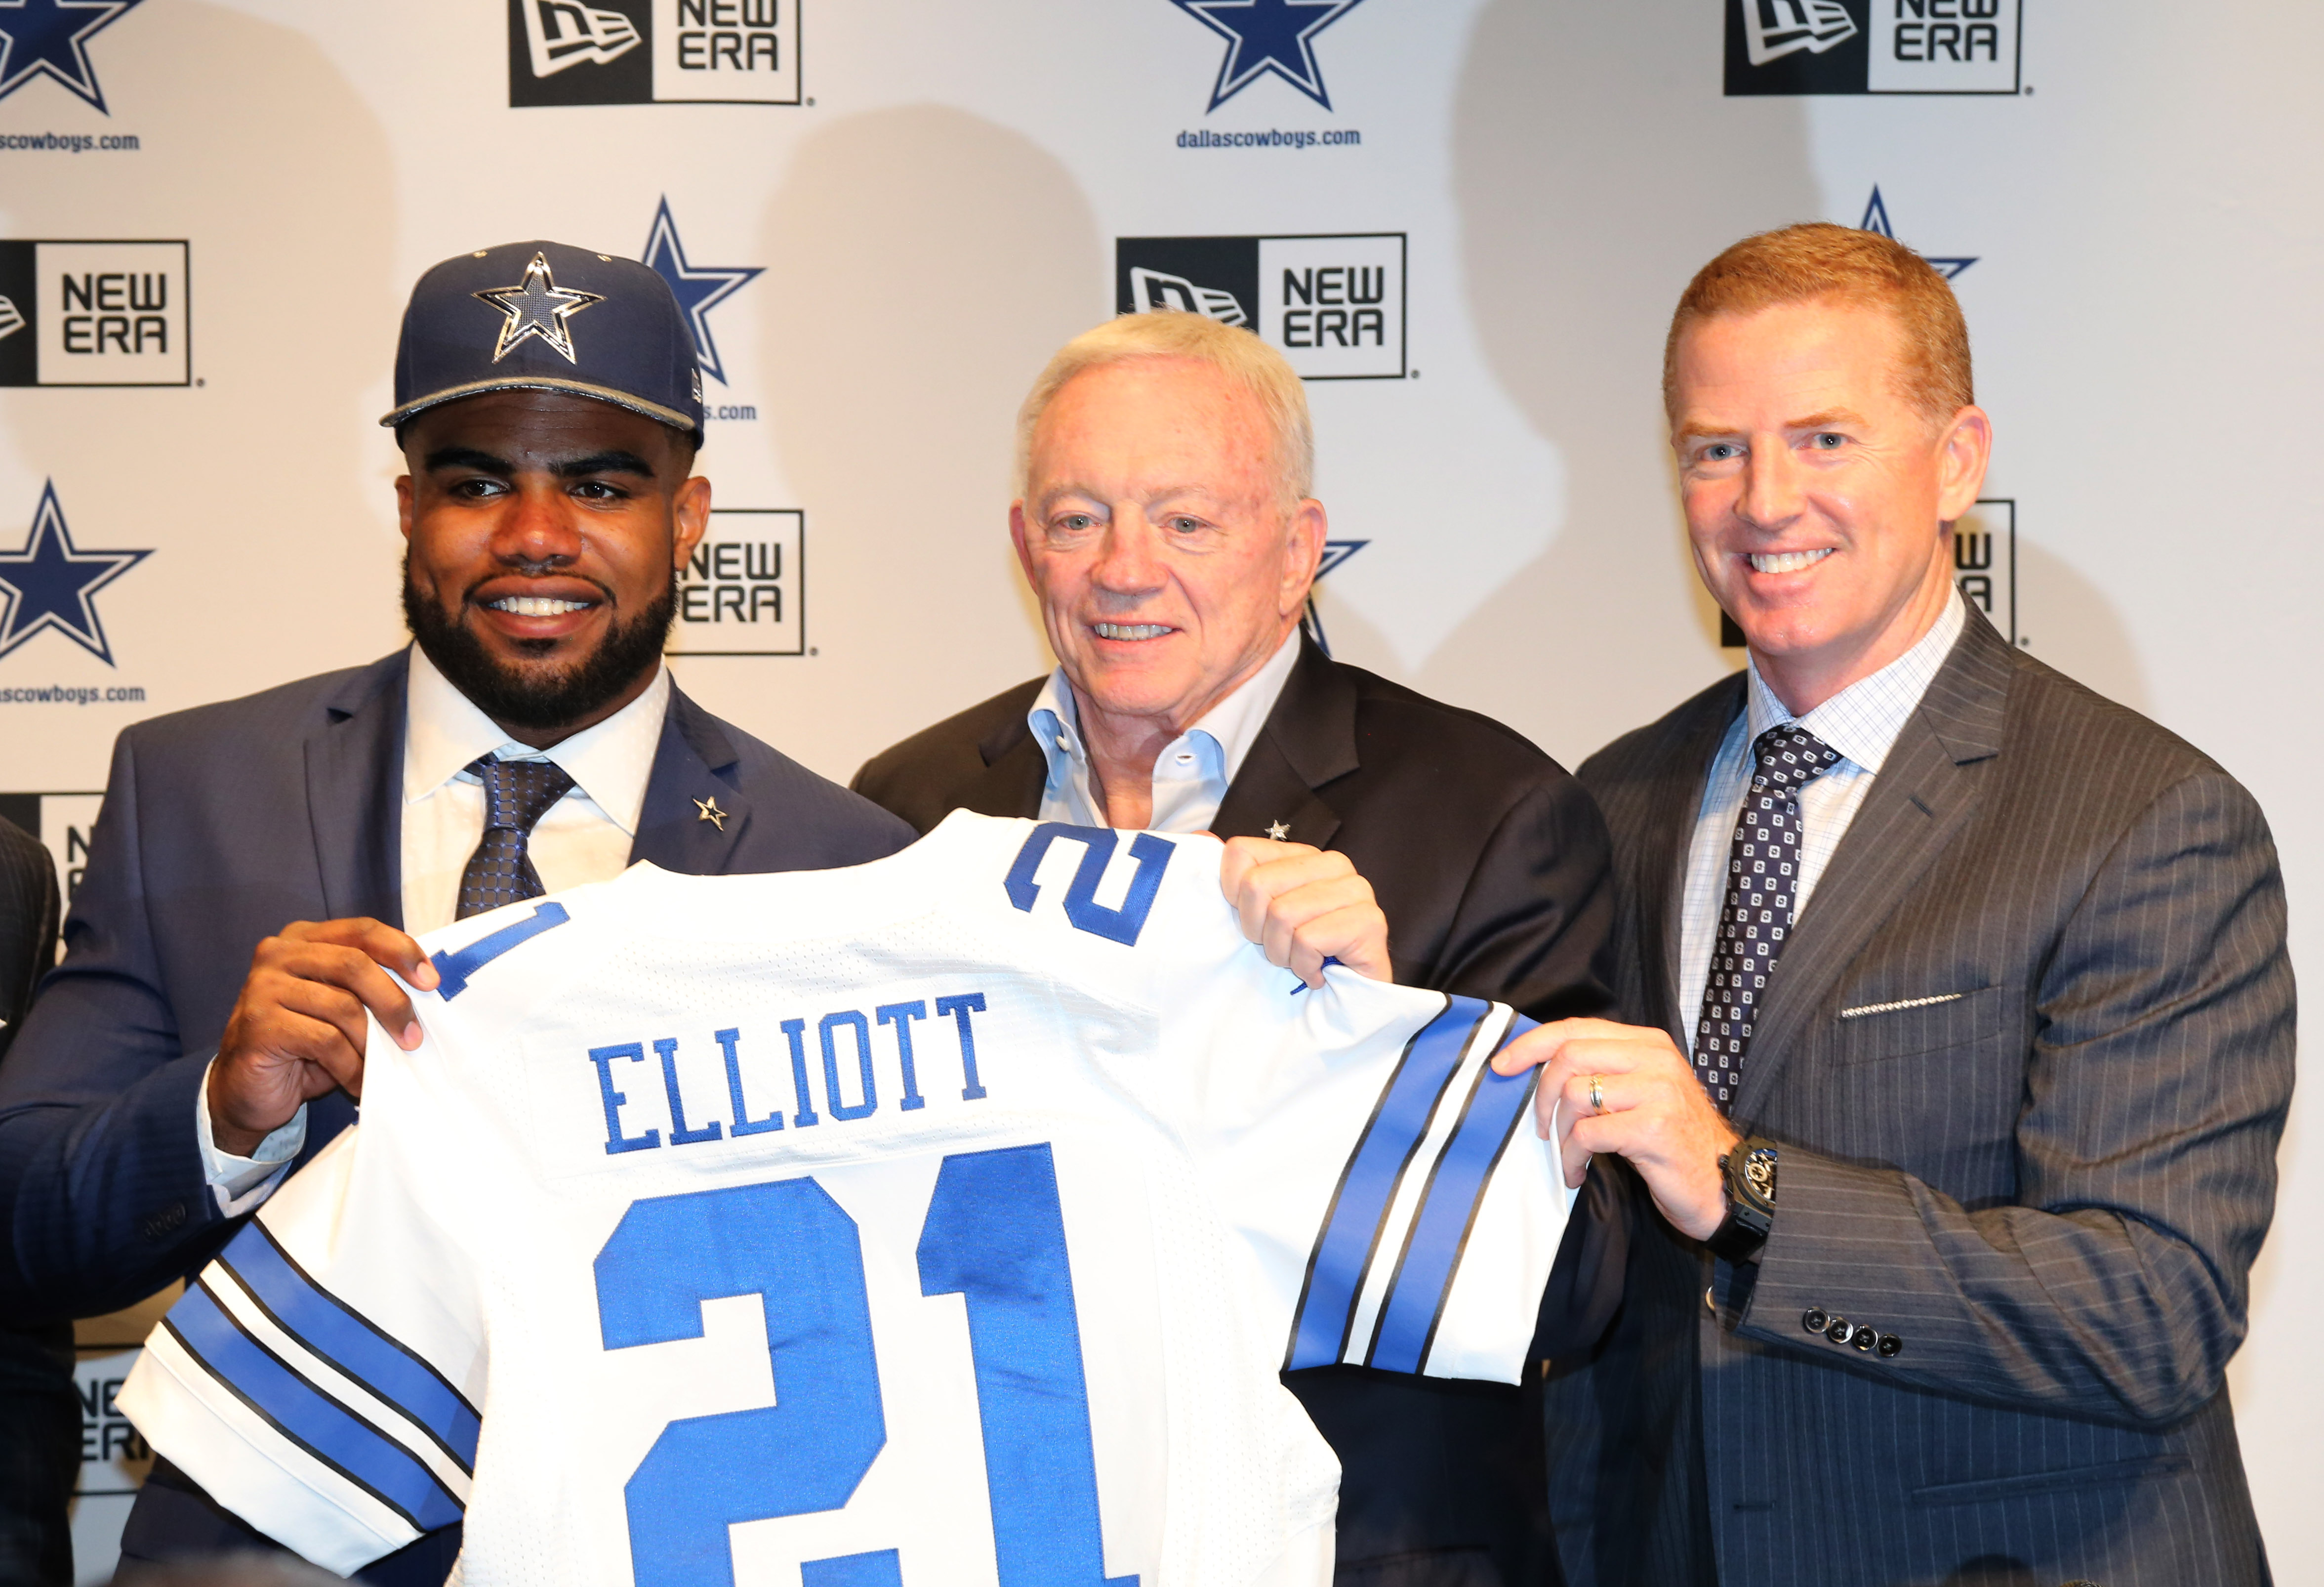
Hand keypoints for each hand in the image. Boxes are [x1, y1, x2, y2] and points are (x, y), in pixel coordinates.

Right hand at [207, 919, 437, 1155]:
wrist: (245, 1090)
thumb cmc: (303, 1046)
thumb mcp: (340, 1007)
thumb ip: (368, 987)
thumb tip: (427, 985)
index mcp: (302, 938)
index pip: (362, 930)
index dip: (402, 951)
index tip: (431, 981)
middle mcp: (278, 954)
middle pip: (354, 964)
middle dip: (393, 1002)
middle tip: (414, 1036)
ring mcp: (263, 987)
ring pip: (343, 1006)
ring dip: (372, 1042)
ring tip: (382, 1065)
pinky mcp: (260, 1025)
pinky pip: (325, 1041)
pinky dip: (351, 1066)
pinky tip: (358, 1082)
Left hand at [1217, 836, 1390, 987]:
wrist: (1347, 1002)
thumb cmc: (1300, 956)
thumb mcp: (1257, 916)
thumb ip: (1234, 877)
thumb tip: (1200, 835)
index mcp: (1303, 855)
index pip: (1241, 852)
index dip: (1234, 897)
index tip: (1256, 922)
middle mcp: (1333, 864)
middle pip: (1257, 885)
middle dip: (1259, 931)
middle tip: (1282, 948)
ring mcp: (1357, 890)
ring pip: (1282, 914)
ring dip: (1283, 953)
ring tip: (1300, 961)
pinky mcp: (1369, 921)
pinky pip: (1308, 940)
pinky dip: (1304, 966)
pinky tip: (1319, 973)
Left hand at [1492, 1017, 1738, 1239]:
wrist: (1722, 1182)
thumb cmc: (1673, 1139)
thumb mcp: (1640, 1092)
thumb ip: (1602, 1071)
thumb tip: (1538, 1067)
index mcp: (1648, 1043)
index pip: (1576, 1028)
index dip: (1532, 1044)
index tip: (1502, 1064)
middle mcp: (1655, 1059)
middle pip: (1569, 1057)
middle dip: (1542, 1096)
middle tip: (1543, 1128)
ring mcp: (1657, 1091)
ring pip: (1575, 1096)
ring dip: (1560, 1134)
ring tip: (1570, 1155)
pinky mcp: (1654, 1128)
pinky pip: (1588, 1134)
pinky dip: (1573, 1157)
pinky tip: (1579, 1172)